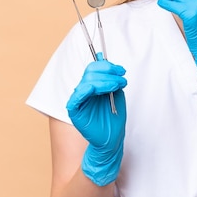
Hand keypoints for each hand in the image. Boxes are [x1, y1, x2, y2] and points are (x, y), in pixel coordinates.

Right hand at [66, 52, 126, 185]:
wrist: (113, 138)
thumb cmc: (114, 117)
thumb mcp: (116, 93)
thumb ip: (110, 78)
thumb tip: (104, 59)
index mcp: (92, 85)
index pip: (93, 68)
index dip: (107, 66)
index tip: (121, 70)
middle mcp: (84, 91)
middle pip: (90, 73)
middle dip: (108, 72)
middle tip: (122, 78)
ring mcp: (79, 100)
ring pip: (87, 82)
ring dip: (105, 81)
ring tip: (118, 85)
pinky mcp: (75, 111)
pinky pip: (76, 98)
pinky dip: (84, 91)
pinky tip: (94, 89)